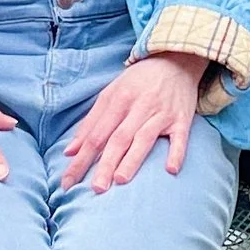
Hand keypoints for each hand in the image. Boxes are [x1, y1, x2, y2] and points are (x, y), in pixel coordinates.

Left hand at [61, 53, 204, 193]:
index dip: (81, 159)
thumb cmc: (138, 81)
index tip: (68, 182)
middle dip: (105, 163)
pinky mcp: (182, 118)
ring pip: (145, 137)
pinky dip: (176, 152)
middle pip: (119, 138)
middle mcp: (139, 106)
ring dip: (133, 159)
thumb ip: (90, 123)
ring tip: (120, 180)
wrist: (176, 60)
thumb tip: (70, 152)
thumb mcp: (111, 94)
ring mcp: (161, 112)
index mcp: (118, 99)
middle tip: (96, 188)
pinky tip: (171, 169)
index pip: (96, 135)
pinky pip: (180, 137)